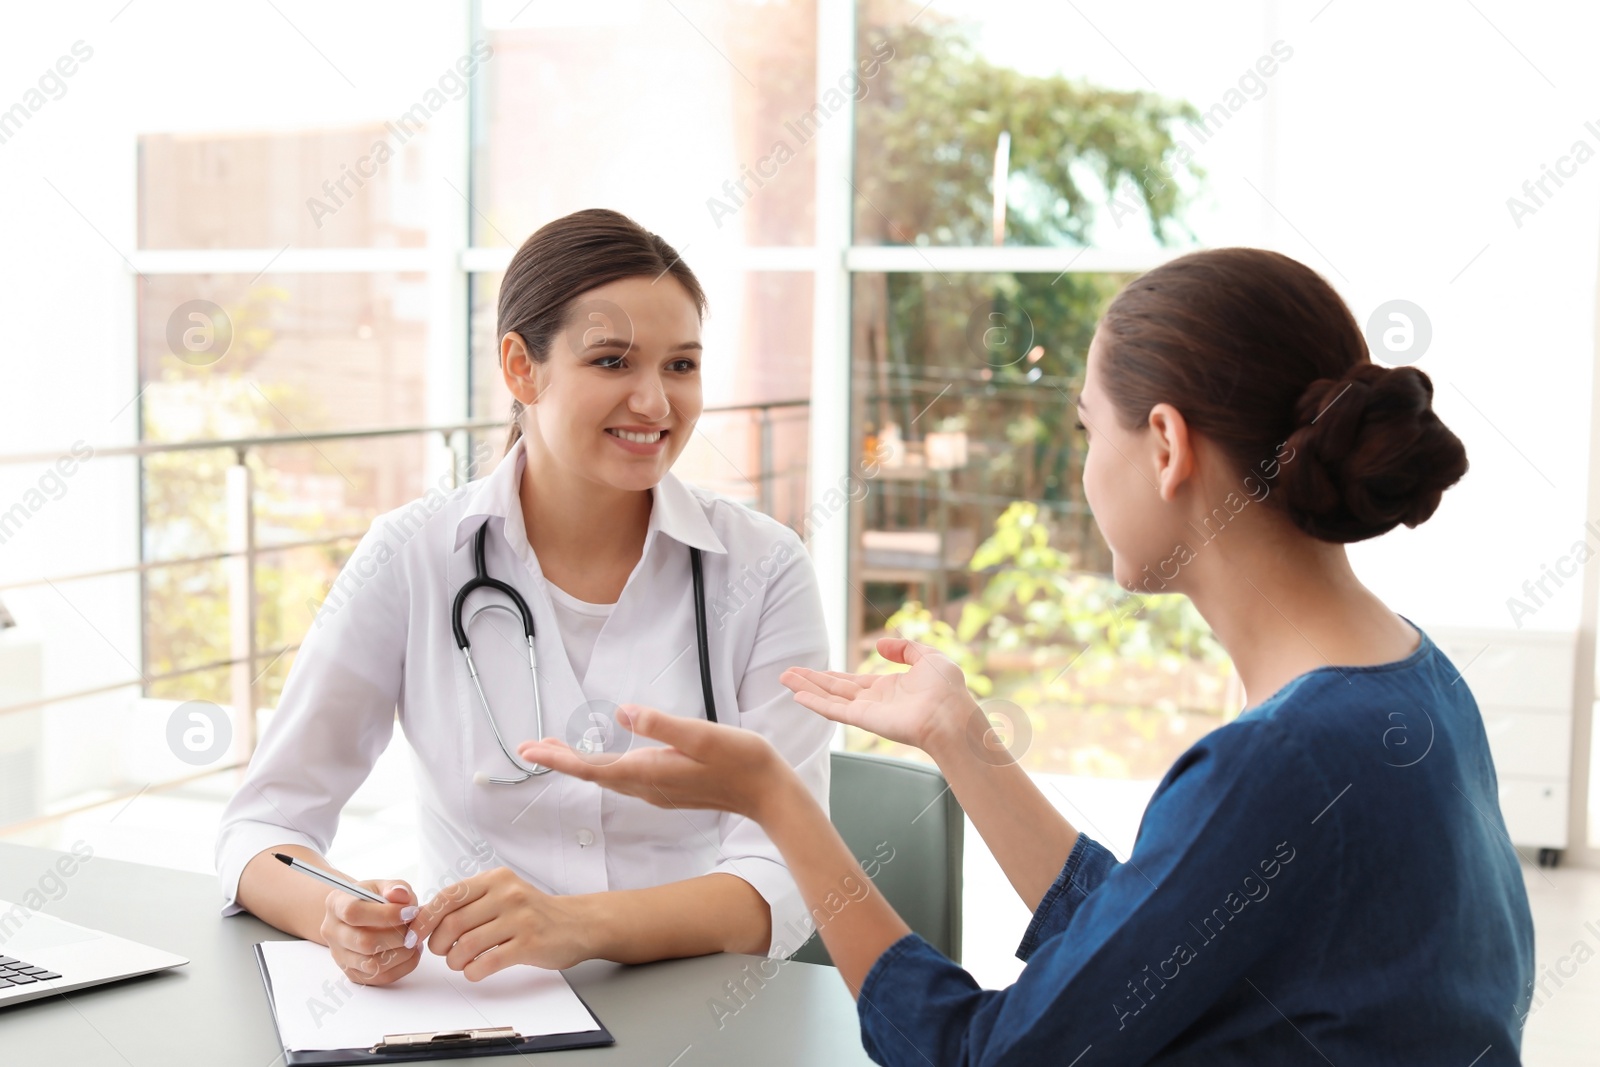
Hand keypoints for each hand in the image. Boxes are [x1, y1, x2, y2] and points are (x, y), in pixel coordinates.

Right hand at [321, 880, 420, 986]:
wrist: (361, 916)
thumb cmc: (375, 899)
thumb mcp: (384, 885)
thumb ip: (395, 887)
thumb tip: (401, 895)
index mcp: (336, 904)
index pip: (353, 912)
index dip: (386, 914)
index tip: (411, 912)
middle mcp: (332, 931)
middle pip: (364, 942)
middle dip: (398, 936)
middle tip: (415, 928)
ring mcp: (340, 955)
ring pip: (372, 964)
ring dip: (402, 953)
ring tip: (414, 940)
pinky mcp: (353, 973)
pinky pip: (380, 977)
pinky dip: (403, 966)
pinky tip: (412, 951)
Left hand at [406, 868, 587, 978]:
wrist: (576, 924)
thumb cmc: (533, 912)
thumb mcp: (503, 893)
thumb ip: (470, 901)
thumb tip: (426, 918)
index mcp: (496, 879)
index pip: (449, 895)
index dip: (426, 918)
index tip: (416, 934)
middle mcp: (508, 894)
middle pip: (454, 922)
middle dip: (439, 944)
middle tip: (443, 951)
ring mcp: (520, 919)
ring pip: (467, 945)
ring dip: (455, 961)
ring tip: (459, 962)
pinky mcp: (529, 944)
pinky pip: (487, 962)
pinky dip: (473, 972)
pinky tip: (475, 970)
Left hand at [517, 704, 792, 823]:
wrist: (769, 793)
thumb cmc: (741, 760)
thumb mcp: (702, 735)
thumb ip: (661, 726)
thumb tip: (621, 715)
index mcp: (650, 772)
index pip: (592, 766)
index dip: (558, 758)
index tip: (528, 751)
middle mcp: (648, 786)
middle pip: (594, 774)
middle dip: (561, 759)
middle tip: (529, 748)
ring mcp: (658, 791)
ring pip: (608, 777)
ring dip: (580, 763)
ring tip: (555, 750)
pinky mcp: (669, 789)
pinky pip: (625, 779)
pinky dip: (603, 767)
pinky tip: (602, 760)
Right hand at [780, 637, 978, 753]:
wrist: (951, 714)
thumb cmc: (947, 689)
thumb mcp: (928, 657)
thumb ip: (904, 648)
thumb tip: (879, 645)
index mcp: (889, 688)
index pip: (853, 682)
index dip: (832, 675)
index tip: (815, 671)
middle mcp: (874, 701)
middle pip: (835, 689)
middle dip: (811, 680)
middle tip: (787, 673)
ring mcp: (867, 711)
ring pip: (829, 698)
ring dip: (806, 687)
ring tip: (784, 678)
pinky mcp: (863, 719)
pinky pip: (833, 710)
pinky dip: (814, 702)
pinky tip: (797, 695)